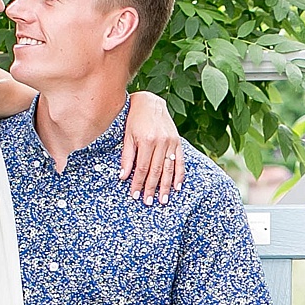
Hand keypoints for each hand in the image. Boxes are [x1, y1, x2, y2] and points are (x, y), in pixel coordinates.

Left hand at [121, 90, 183, 204]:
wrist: (150, 102)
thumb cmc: (134, 118)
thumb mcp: (127, 135)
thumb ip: (127, 156)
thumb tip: (123, 176)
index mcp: (146, 140)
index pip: (142, 168)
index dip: (138, 183)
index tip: (135, 195)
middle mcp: (160, 142)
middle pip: (156, 171)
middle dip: (151, 188)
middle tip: (148, 202)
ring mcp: (171, 142)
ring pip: (168, 169)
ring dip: (166, 186)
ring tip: (163, 200)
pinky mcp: (177, 142)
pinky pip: (180, 161)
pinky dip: (179, 175)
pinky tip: (177, 187)